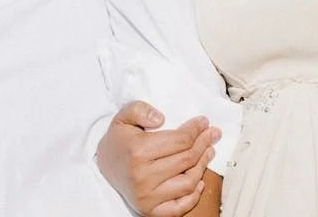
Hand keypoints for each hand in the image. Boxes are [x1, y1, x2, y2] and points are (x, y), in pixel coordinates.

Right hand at [97, 102, 220, 216]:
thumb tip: (161, 118)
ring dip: (202, 166)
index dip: (195, 130)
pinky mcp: (150, 211)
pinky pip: (179, 207)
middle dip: (204, 143)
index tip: (204, 122)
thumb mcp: (123, 117)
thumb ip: (140, 110)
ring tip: (208, 152)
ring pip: (188, 182)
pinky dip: (193, 196)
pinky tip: (200, 181)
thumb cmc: (118, 139)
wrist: (104, 165)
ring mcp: (148, 197)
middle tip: (213, 133)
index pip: (179, 140)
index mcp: (138, 151)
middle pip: (187, 159)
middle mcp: (143, 177)